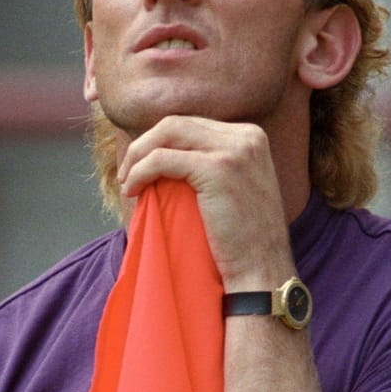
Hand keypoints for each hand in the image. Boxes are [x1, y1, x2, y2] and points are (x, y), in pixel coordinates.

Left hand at [117, 115, 295, 288]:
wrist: (262, 268)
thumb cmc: (246, 239)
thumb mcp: (239, 186)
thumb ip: (215, 163)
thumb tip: (169, 155)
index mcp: (251, 135)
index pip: (192, 124)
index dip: (160, 141)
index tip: (143, 164)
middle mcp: (246, 136)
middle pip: (177, 123)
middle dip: (144, 145)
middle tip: (128, 173)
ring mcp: (234, 150)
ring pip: (166, 134)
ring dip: (138, 155)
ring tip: (127, 181)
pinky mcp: (217, 169)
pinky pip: (162, 160)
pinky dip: (140, 172)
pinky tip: (133, 190)